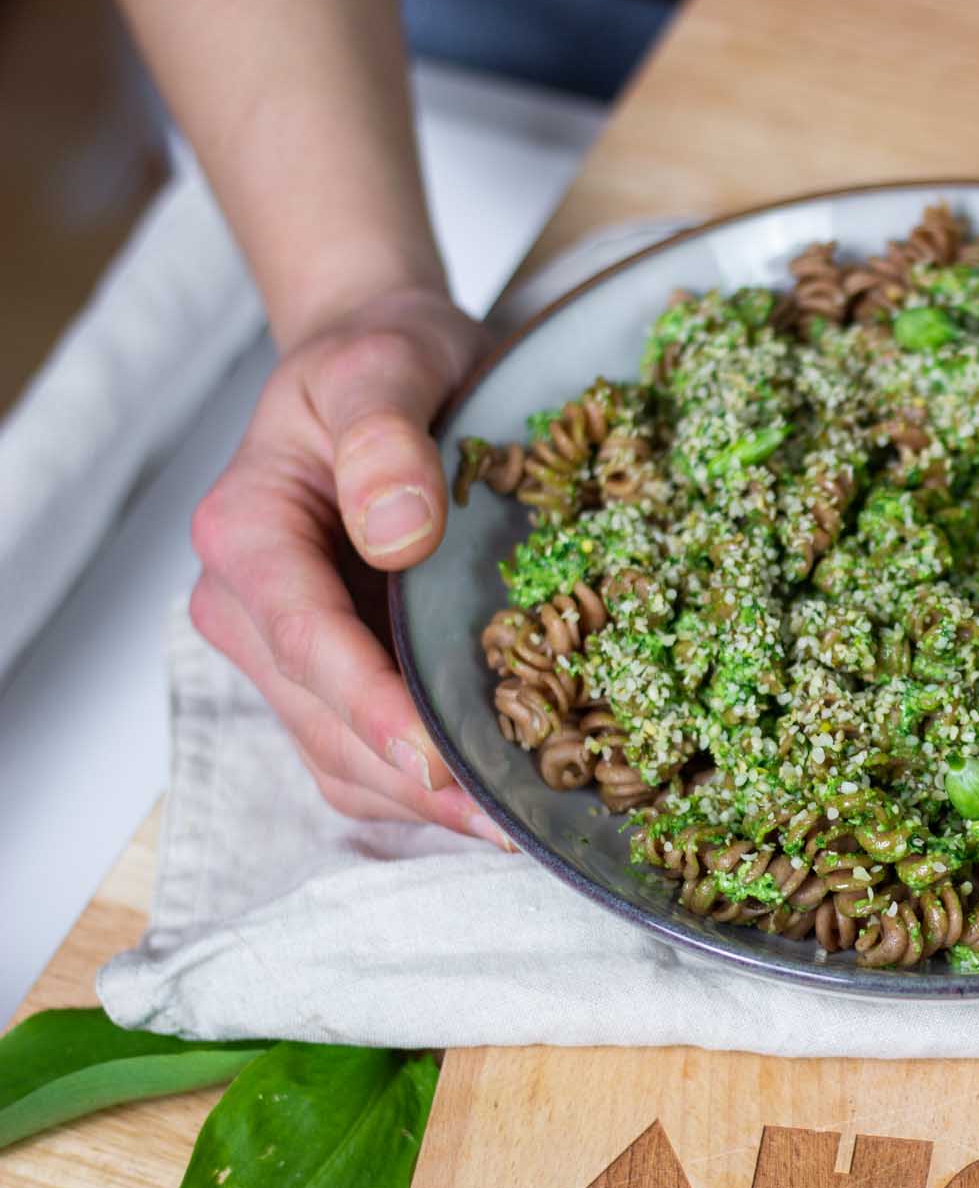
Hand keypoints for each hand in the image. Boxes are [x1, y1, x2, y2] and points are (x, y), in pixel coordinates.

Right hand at [188, 286, 508, 842]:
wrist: (383, 367)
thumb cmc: (386, 362)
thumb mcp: (388, 365)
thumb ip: (387, 437)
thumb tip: (396, 530)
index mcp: (247, 532)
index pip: (302, 638)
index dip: (368, 707)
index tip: (436, 759)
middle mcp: (247, 605)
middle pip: (323, 721)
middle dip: (415, 780)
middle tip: (516, 821)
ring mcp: (285, 652)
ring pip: (342, 759)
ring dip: (425, 803)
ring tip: (522, 826)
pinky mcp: (330, 679)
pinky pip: (366, 758)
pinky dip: (427, 791)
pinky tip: (501, 800)